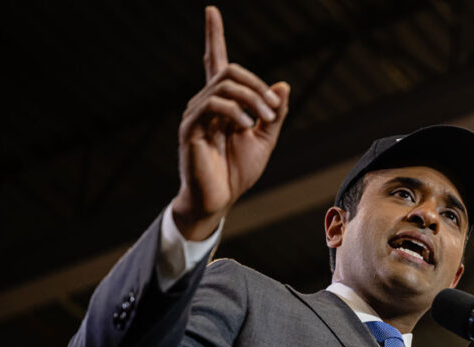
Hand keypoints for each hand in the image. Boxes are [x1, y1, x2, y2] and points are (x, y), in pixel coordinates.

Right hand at [172, 6, 290, 240]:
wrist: (219, 200)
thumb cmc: (237, 171)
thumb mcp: (265, 140)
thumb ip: (274, 114)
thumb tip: (283, 85)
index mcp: (223, 103)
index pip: (215, 61)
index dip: (214, 36)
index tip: (212, 11)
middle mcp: (205, 103)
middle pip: (230, 71)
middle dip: (257, 85)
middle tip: (272, 111)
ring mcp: (195, 114)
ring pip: (224, 84)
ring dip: (251, 98)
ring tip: (261, 121)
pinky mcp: (189, 128)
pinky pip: (212, 104)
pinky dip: (234, 110)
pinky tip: (245, 126)